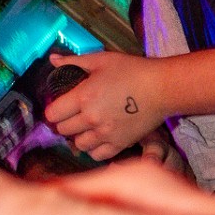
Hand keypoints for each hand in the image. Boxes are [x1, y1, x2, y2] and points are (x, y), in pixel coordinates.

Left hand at [43, 49, 166, 157]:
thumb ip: (73, 61)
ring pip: (78, 144)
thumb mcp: (101, 59)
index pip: (53, 113)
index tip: (60, 106)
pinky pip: (97, 155)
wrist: (161, 88)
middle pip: (63, 130)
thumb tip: (52, 59)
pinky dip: (94, 148)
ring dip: (78, 136)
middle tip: (73, 115)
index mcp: (83, 97)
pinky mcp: (119, 144)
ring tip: (86, 127)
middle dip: (64, 122)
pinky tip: (98, 138)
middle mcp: (91, 118)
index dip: (54, 109)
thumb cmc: (132, 70)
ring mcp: (105, 134)